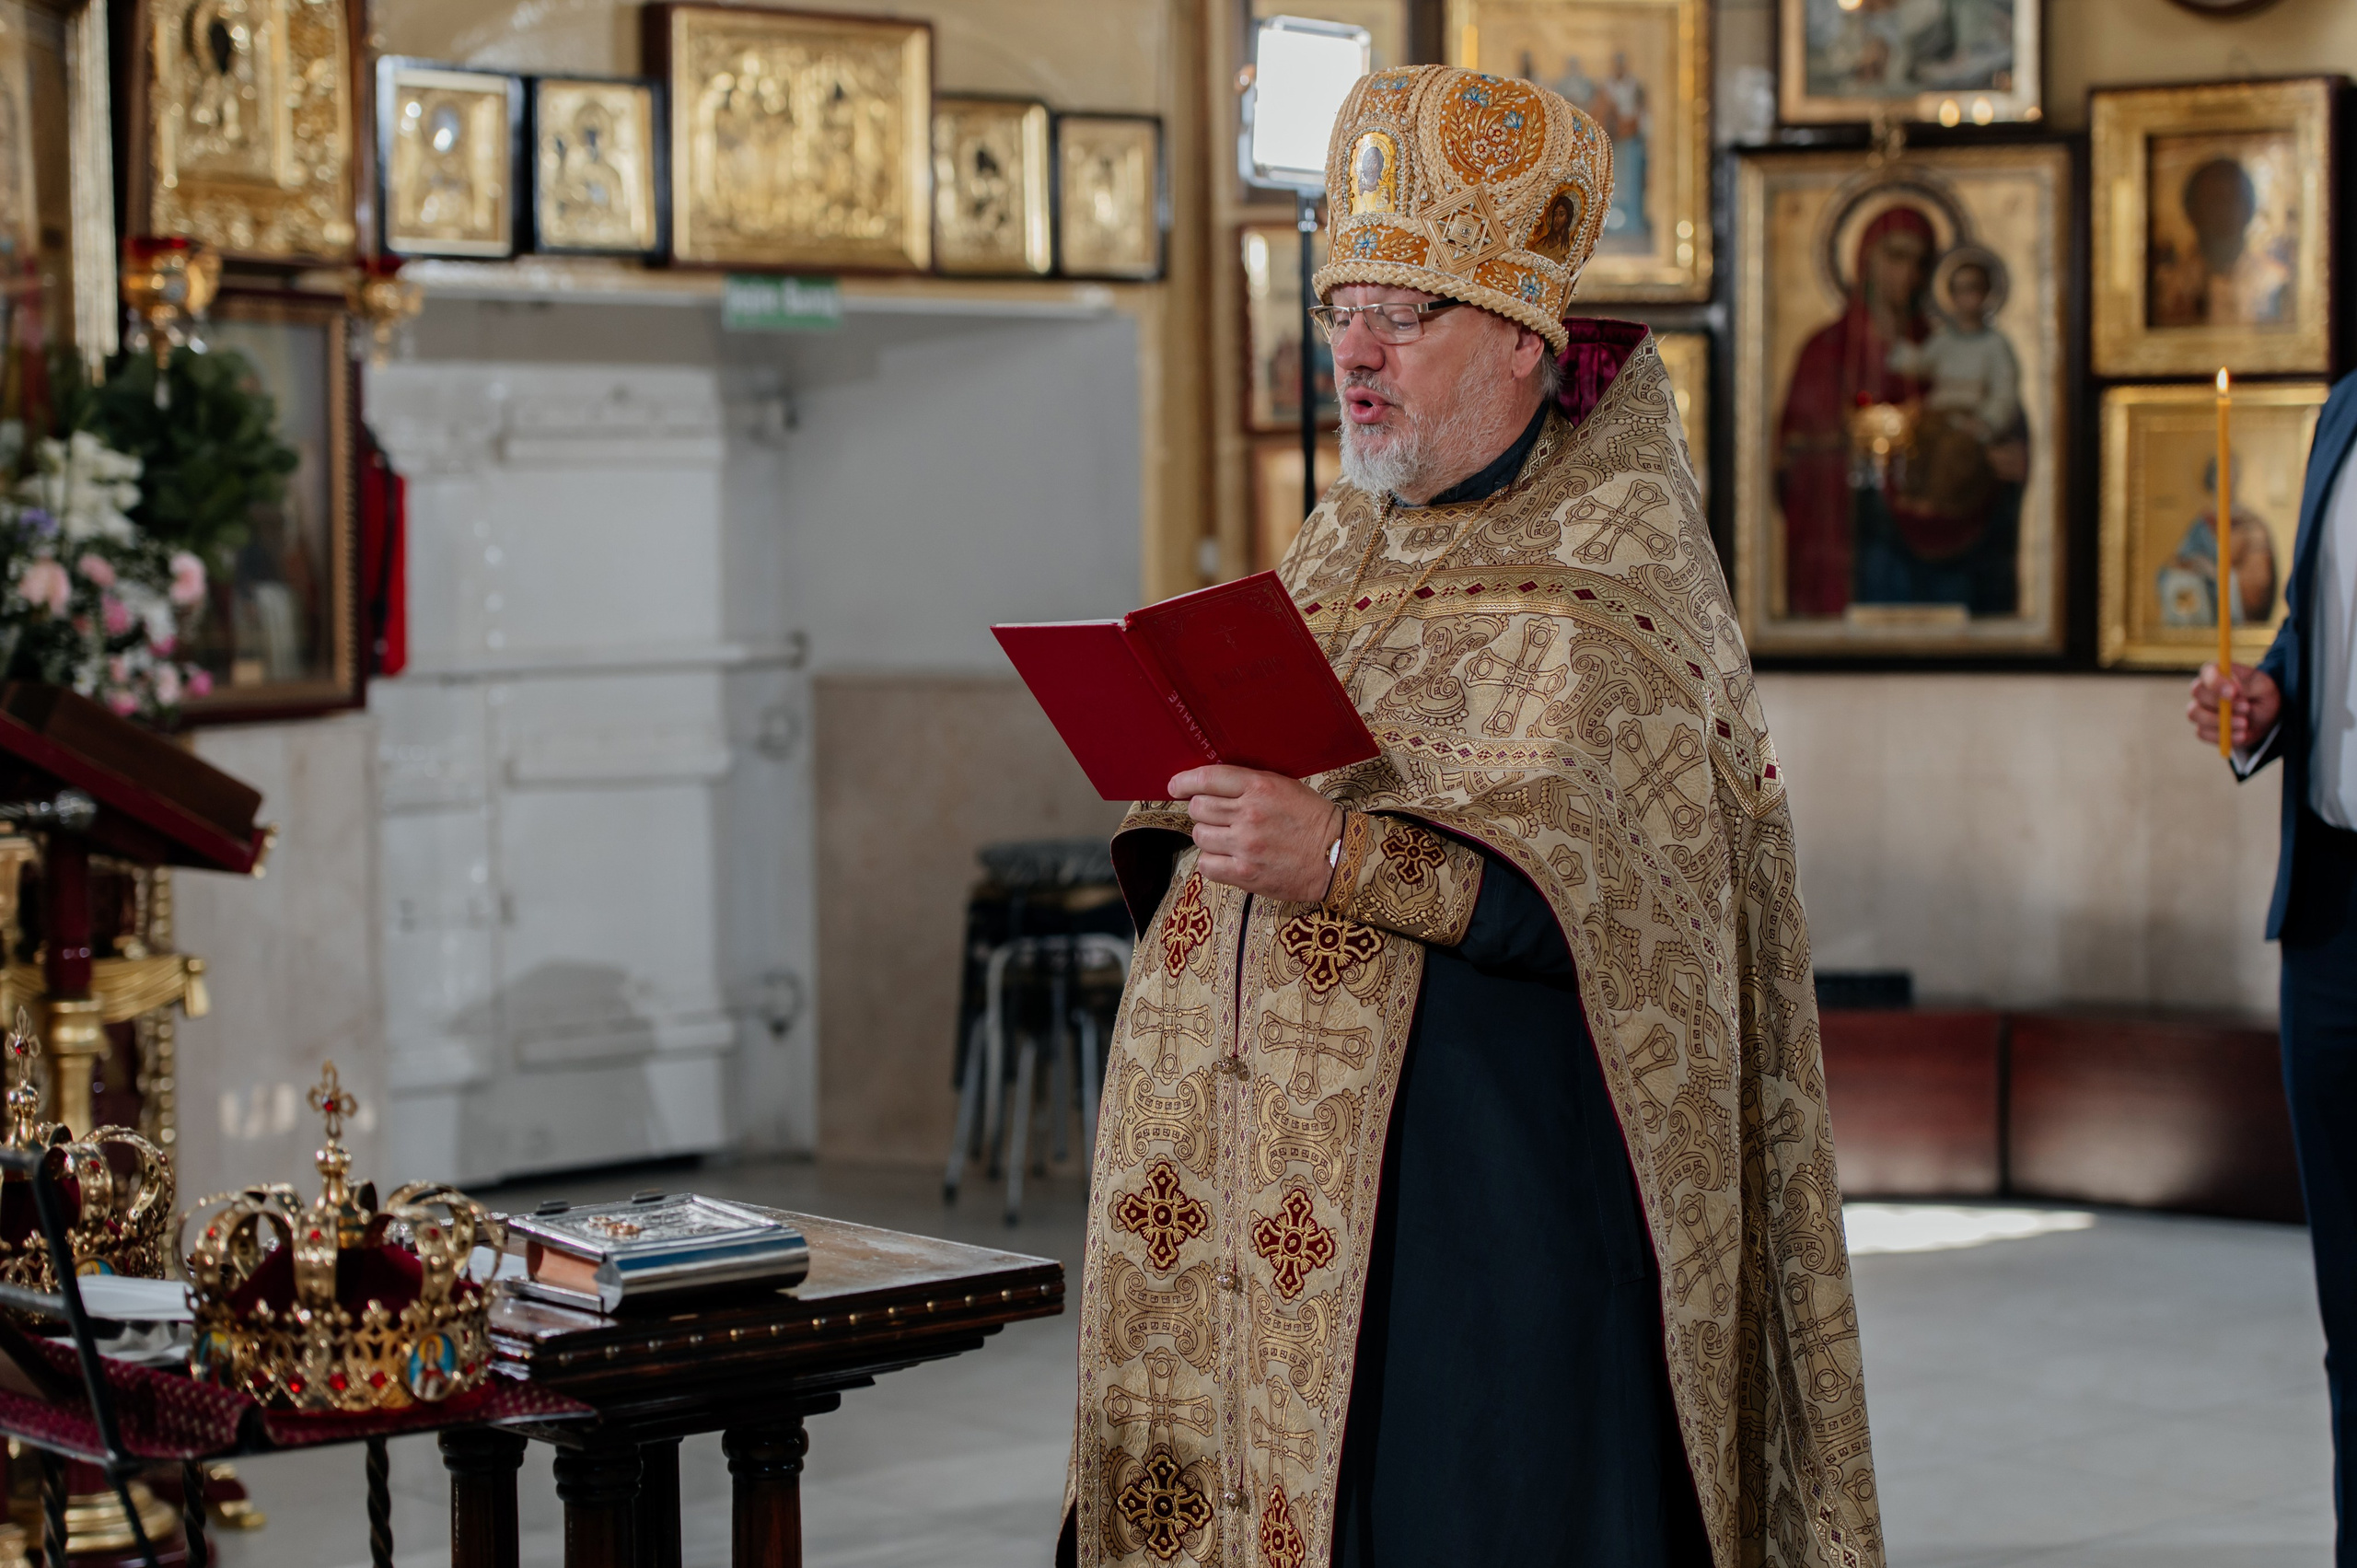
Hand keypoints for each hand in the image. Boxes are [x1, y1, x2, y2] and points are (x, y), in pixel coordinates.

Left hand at [1169, 766, 1342, 901]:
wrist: (1337, 856)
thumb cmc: (1313, 820)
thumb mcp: (1285, 787)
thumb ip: (1250, 785)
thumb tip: (1213, 785)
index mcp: (1260, 787)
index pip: (1207, 779)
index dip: (1184, 782)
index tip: (1175, 787)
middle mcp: (1249, 814)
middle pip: (1198, 808)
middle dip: (1202, 811)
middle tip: (1216, 817)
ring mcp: (1245, 845)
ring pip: (1199, 836)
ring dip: (1208, 836)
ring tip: (1226, 839)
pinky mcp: (1245, 873)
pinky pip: (1206, 865)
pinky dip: (1211, 862)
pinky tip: (1226, 859)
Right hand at [2187, 661, 2281, 750]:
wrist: (2264, 717)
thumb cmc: (2262, 696)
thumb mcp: (2264, 687)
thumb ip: (2248, 686)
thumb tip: (2233, 692)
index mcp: (2217, 672)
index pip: (2208, 672)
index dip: (2217, 682)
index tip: (2234, 693)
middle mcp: (2203, 689)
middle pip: (2198, 692)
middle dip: (2221, 703)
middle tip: (2246, 709)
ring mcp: (2199, 709)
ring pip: (2195, 714)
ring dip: (2220, 721)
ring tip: (2245, 725)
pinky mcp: (2202, 727)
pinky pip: (2202, 733)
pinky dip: (2222, 736)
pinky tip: (2241, 735)